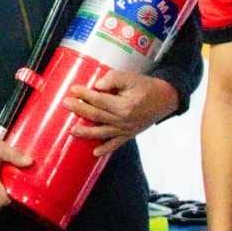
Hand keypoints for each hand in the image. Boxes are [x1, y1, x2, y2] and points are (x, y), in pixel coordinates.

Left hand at [65, 70, 179, 154]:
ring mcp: (126, 130)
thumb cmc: (146, 87)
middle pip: (97, 116)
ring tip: (72, 131)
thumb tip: (97, 86)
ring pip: (103, 132)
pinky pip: (116, 144)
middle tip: (66, 103)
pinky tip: (95, 153)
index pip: (99, 100)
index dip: (85, 94)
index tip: (73, 89)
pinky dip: (106, 149)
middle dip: (80, 110)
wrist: (165, 99)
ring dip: (87, 132)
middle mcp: (124, 120)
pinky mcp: (129, 135)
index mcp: (124, 106)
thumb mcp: (131, 77)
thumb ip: (113, 79)